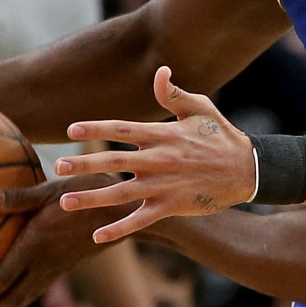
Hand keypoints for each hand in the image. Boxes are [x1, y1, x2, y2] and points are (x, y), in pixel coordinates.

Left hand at [0, 174, 123, 306]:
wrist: (126, 212)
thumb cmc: (88, 194)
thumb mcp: (54, 189)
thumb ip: (21, 197)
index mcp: (37, 245)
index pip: (4, 276)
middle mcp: (45, 262)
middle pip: (13, 295)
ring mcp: (57, 267)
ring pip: (27, 296)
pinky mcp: (66, 266)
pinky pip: (40, 289)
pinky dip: (24, 300)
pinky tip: (19, 299)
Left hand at [54, 66, 255, 241]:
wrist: (247, 170)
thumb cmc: (221, 135)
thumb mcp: (201, 108)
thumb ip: (174, 94)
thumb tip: (160, 72)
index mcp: (164, 134)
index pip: (123, 129)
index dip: (96, 128)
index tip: (72, 128)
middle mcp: (161, 160)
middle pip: (115, 162)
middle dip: (85, 163)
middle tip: (59, 165)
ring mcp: (165, 185)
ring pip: (122, 194)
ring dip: (92, 197)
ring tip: (65, 201)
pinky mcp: (172, 206)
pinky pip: (141, 219)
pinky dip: (119, 228)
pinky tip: (97, 235)